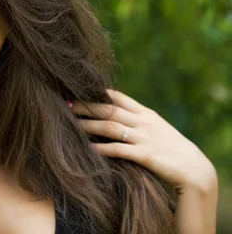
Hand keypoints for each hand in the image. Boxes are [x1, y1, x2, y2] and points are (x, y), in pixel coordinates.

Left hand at [70, 89, 216, 192]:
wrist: (195, 170)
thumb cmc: (172, 150)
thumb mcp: (156, 129)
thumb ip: (138, 120)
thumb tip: (114, 115)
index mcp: (146, 114)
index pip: (118, 97)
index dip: (97, 93)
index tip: (78, 90)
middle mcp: (144, 122)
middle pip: (109, 109)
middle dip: (86, 106)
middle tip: (66, 103)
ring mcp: (145, 138)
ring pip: (110, 126)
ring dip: (88, 124)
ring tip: (70, 123)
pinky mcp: (145, 155)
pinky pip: (119, 149)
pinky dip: (102, 148)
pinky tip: (88, 148)